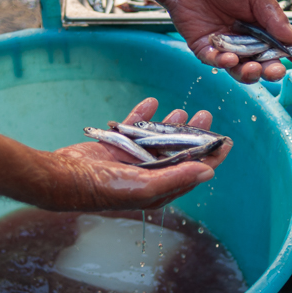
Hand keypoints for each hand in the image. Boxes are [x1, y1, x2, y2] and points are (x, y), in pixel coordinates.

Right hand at [39, 98, 230, 211]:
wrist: (64, 178)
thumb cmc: (104, 188)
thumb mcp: (145, 186)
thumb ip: (177, 178)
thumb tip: (209, 172)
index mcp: (159, 189)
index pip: (193, 171)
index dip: (212, 157)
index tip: (227, 141)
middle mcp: (148, 175)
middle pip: (178, 152)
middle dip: (193, 135)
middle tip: (205, 115)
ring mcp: (131, 160)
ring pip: (157, 139)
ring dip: (170, 124)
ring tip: (183, 109)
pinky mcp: (115, 146)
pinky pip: (133, 127)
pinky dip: (142, 115)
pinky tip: (152, 102)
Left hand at [161, 0, 291, 83]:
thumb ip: (274, 16)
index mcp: (264, 28)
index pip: (286, 48)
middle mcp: (247, 42)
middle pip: (265, 65)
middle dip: (273, 71)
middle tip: (277, 71)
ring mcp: (227, 48)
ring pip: (241, 70)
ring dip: (249, 73)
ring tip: (253, 67)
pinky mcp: (206, 50)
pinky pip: (216, 63)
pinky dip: (223, 63)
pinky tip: (228, 58)